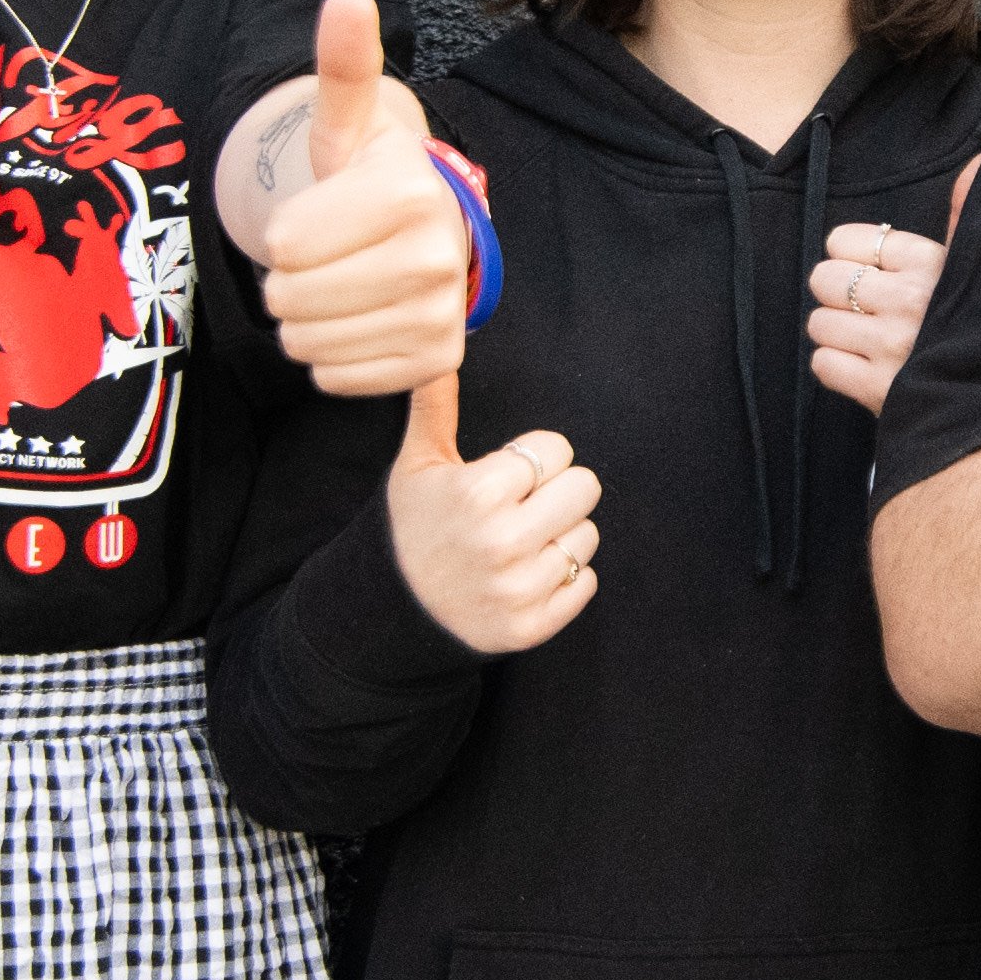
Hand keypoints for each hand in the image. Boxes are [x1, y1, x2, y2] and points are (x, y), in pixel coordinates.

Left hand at [258, 0, 468, 396]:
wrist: (427, 234)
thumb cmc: (371, 177)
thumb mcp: (349, 121)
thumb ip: (343, 64)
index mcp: (410, 194)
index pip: (284, 245)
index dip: (283, 233)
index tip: (317, 216)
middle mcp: (436, 259)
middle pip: (291, 299)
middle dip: (287, 280)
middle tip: (322, 256)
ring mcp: (440, 317)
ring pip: (308, 344)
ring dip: (304, 321)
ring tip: (335, 287)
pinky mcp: (435, 363)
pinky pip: (337, 379)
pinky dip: (330, 357)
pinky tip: (354, 321)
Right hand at [383, 373, 602, 654]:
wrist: (393, 611)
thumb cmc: (411, 526)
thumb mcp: (416, 465)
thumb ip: (435, 407)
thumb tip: (439, 351)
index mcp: (477, 493)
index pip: (556, 449)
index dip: (535, 457)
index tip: (508, 474)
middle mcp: (501, 541)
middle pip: (585, 487)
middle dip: (557, 490)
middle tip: (523, 506)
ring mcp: (518, 589)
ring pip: (587, 536)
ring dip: (560, 535)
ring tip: (520, 543)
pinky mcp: (531, 627)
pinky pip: (586, 582)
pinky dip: (564, 578)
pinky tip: (526, 575)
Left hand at [804, 157, 975, 413]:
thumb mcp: (976, 264)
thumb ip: (964, 214)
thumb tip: (975, 162)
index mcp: (931, 262)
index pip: (845, 241)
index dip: (852, 256)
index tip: (874, 272)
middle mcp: (910, 299)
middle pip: (825, 278)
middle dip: (840, 293)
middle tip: (866, 308)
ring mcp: (892, 345)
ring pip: (819, 322)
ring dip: (838, 332)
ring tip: (868, 340)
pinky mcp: (879, 390)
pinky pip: (823, 365)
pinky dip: (836, 368)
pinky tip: (864, 368)